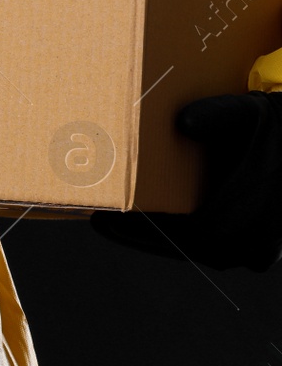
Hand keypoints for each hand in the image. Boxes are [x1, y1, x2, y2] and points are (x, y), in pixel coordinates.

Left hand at [90, 91, 281, 272]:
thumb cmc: (276, 130)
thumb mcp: (248, 113)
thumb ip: (219, 115)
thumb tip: (184, 121)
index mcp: (236, 218)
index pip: (173, 233)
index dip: (134, 229)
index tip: (101, 218)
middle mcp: (244, 243)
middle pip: (179, 245)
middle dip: (139, 234)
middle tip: (101, 221)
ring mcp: (252, 251)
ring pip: (196, 250)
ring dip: (160, 239)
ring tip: (120, 225)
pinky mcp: (260, 252)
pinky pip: (214, 250)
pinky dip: (187, 240)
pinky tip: (162, 226)